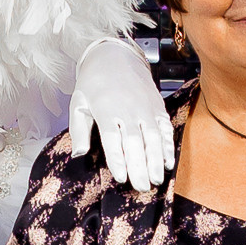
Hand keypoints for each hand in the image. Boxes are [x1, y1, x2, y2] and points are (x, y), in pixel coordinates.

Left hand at [67, 34, 171, 196]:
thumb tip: (78, 154)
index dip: (118, 159)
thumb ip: (78, 130)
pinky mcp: (157, 107)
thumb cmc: (93, 84)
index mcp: (105, 109)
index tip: (121, 178)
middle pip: (134, 142)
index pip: (112, 138)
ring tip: (156, 180)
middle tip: (141, 187)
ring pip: (152, 137)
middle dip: (139, 167)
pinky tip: (167, 162)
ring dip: (156, 160)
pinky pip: (164, 128)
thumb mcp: (78, 103)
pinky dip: (167, 146)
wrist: (116, 56)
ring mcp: (145, 108)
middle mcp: (127, 109)